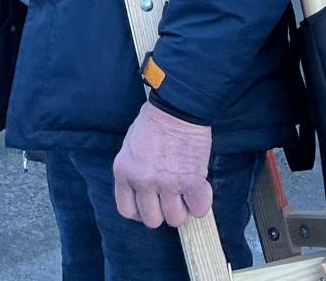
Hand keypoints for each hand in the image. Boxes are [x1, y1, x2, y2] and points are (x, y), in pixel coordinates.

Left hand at [112, 102, 212, 229]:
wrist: (178, 106)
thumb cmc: (154, 121)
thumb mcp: (130, 145)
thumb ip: (133, 170)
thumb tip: (143, 191)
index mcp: (124, 171)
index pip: (127, 210)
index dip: (140, 212)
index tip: (151, 206)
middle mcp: (143, 181)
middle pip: (152, 220)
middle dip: (163, 212)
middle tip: (171, 199)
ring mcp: (167, 183)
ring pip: (175, 219)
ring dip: (183, 209)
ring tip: (186, 194)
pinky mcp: (191, 181)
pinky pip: (198, 209)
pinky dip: (201, 204)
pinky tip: (201, 191)